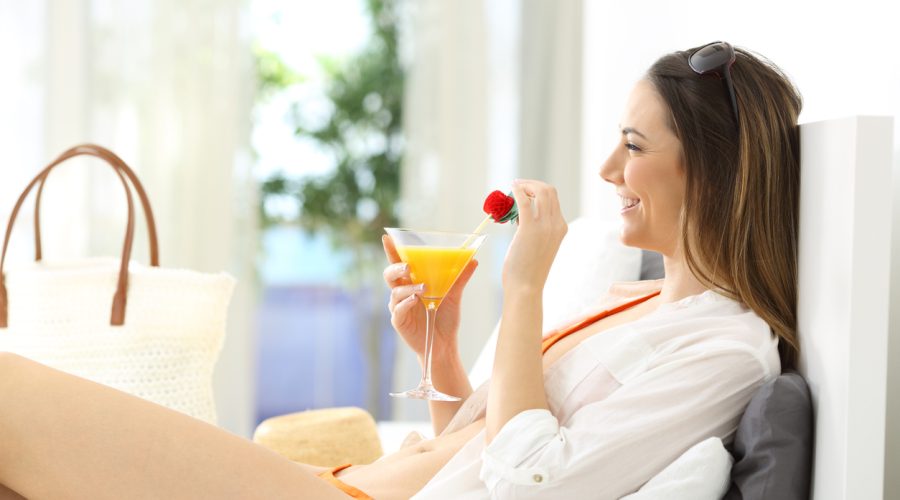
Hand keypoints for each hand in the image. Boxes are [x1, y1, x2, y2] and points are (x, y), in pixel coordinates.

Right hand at [382, 235, 477, 361]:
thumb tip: (473, 260)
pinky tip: (415, 300)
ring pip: (395, 291)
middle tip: (408, 266)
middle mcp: (402, 292)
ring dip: (408, 287)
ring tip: (423, 288)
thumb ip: (460, 277)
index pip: (398, 263)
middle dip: (396, 267)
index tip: (387, 237)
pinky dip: (406, 303)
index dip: (391, 250)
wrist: (444, 344)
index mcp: (411, 282)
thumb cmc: (445, 318)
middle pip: (390, 274)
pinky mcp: (399, 321)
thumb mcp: (454, 295)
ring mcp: (398, 307)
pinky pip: (398, 309)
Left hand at [502, 179, 566, 292]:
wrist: (526, 287)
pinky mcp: (529, 228)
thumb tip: (521, 217)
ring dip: (525, 185)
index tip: (524, 191)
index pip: (554, 199)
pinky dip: (518, 190)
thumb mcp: (539, 246)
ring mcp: (545, 226)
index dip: (538, 190)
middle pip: (549, 190)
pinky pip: (525, 200)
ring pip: (540, 191)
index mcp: (561, 228)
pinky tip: (511, 187)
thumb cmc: (528, 270)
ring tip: (514, 187)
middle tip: (518, 185)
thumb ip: (536, 231)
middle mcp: (556, 224)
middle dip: (533, 184)